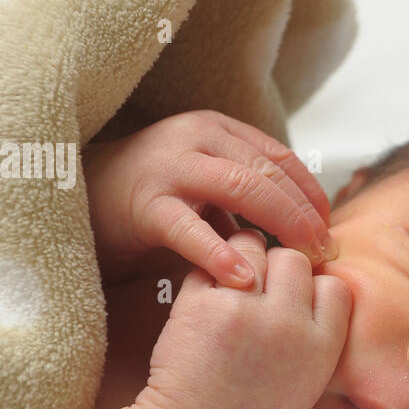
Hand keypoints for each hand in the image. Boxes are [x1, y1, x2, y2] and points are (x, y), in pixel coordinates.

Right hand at [84, 110, 334, 287]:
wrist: (77, 202)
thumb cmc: (150, 202)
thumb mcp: (205, 189)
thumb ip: (245, 198)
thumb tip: (304, 230)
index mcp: (217, 130)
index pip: (279, 157)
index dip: (311, 193)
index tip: (331, 228)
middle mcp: (197, 137)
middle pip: (269, 172)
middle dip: (304, 214)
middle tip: (326, 252)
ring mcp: (170, 166)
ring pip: (242, 188)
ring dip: (281, 225)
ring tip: (302, 262)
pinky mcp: (144, 203)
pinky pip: (189, 228)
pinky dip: (220, 253)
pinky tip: (244, 279)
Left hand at [133, 230, 350, 408]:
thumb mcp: (305, 382)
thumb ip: (313, 335)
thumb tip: (309, 281)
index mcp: (321, 348)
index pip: (334, 285)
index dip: (314, 289)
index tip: (294, 304)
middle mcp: (289, 325)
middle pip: (293, 259)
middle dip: (276, 269)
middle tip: (256, 294)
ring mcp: (245, 312)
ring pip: (250, 248)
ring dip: (239, 260)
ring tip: (229, 290)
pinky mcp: (201, 307)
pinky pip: (207, 265)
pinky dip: (205, 277)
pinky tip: (202, 304)